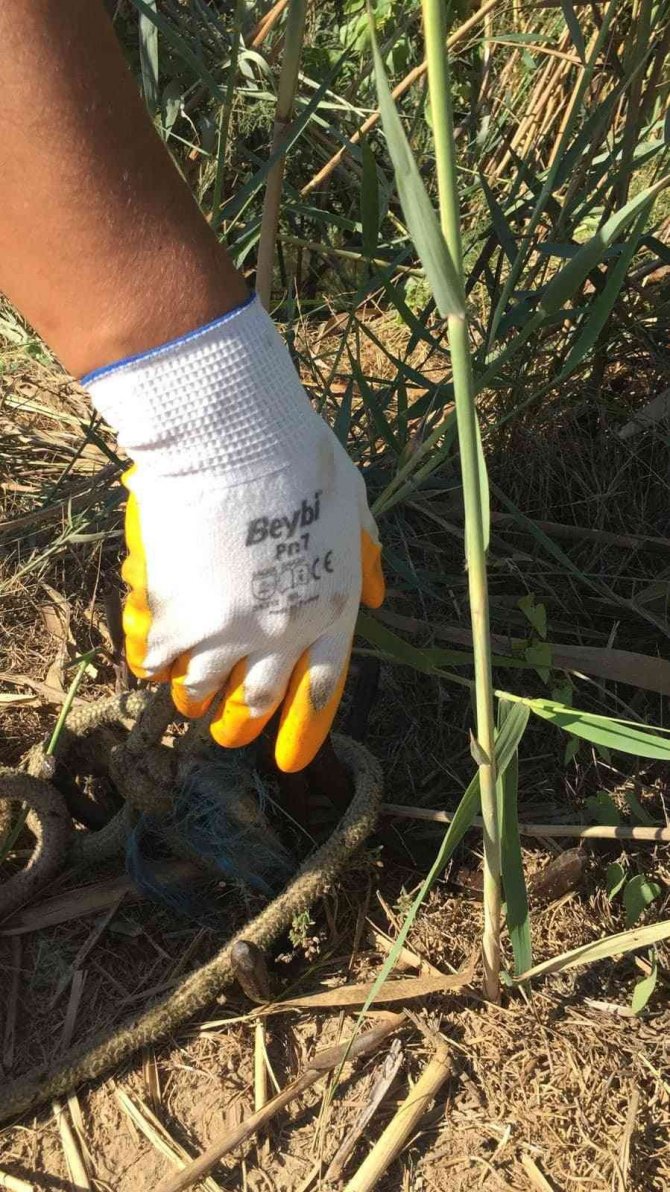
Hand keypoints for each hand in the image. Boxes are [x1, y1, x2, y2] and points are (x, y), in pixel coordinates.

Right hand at [86, 296, 383, 771]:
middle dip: (241, 726)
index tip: (286, 760)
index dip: (302, 729)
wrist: (232, 439)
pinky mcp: (173, 618)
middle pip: (257, 703)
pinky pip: (156, 660)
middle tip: (228, 733)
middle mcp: (280, 636)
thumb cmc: (300, 458)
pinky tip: (150, 661)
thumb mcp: (354, 502)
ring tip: (188, 699)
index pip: (321, 690)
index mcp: (330, 612)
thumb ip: (366, 555)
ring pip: (202, 690)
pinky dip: (153, 665)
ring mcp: (224, 632)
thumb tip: (379, 599)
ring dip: (195, 698)